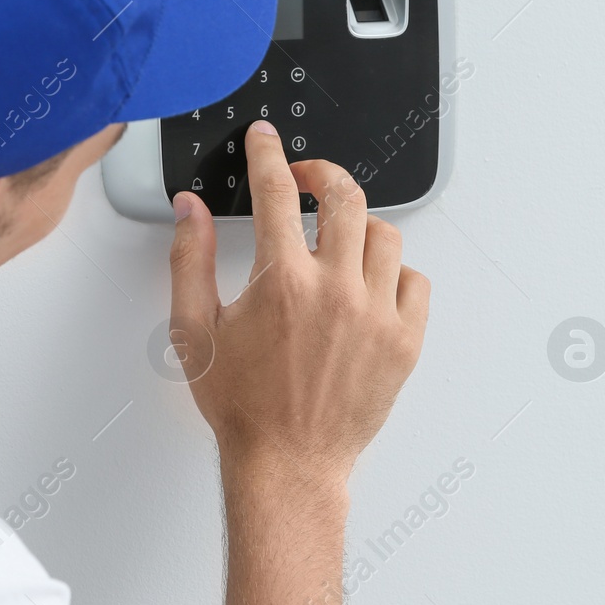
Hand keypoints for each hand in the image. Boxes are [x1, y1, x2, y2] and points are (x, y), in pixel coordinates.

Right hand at [167, 120, 429, 485]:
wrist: (289, 465)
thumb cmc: (243, 406)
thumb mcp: (195, 331)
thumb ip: (189, 259)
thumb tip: (188, 210)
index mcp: (282, 282)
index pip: (276, 191)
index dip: (269, 154)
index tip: (267, 140)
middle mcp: (335, 290)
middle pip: (345, 196)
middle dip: (323, 172)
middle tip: (307, 177)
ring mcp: (376, 315)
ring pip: (386, 236)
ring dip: (360, 226)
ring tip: (338, 241)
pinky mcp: (404, 341)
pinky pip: (416, 282)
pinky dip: (396, 274)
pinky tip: (370, 285)